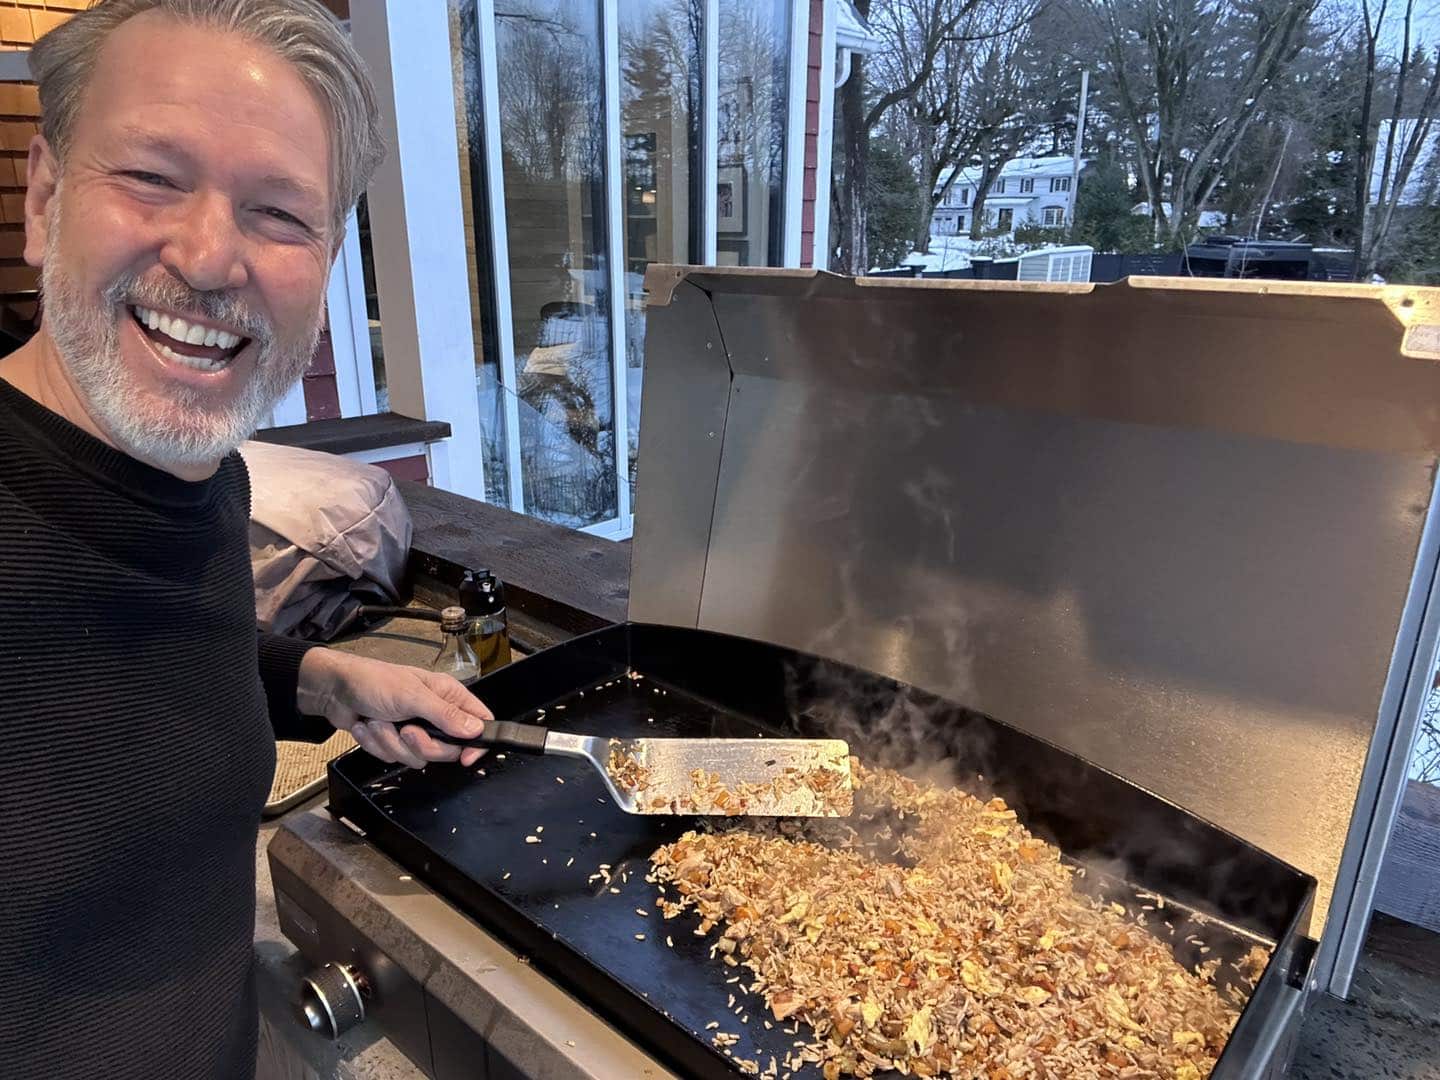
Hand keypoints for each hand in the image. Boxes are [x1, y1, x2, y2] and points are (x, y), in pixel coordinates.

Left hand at [297, 648, 492, 768]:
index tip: (465, 757)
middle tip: (406, 729)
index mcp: (446, 696)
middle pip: (447, 749)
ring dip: (392, 742)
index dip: (476, 743)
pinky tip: (369, 726)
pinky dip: (378, 744)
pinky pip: (395, 757)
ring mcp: (414, 729)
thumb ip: (445, 715)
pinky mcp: (394, 741)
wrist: (334, 690)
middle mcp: (434, 714)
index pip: (478, 723)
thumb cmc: (372, 681)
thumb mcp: (412, 696)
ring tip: (380, 721)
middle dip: (421, 744)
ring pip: (418, 757)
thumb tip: (475, 730)